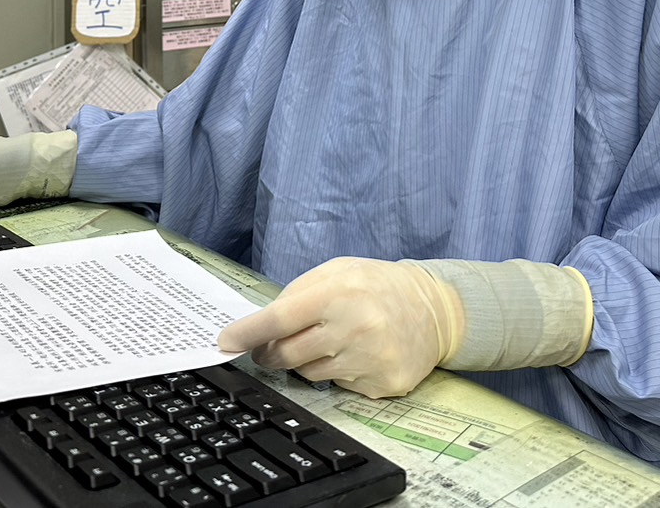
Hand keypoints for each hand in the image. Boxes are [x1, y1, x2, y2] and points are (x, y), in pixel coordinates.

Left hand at [217, 257, 462, 398]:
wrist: (434, 310)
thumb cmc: (378, 286)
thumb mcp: (339, 271)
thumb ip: (299, 293)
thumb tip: (260, 325)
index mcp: (340, 292)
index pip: (280, 318)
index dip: (248, 332)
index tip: (225, 342)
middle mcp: (354, 327)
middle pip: (287, 354)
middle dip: (271, 352)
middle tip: (271, 346)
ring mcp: (370, 360)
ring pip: (309, 374)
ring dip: (306, 362)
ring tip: (329, 341)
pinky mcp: (383, 385)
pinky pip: (339, 387)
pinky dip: (338, 373)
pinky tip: (357, 354)